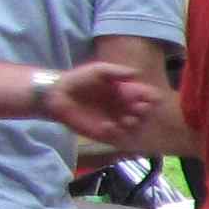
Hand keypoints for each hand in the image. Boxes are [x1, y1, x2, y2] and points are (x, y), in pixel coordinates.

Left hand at [42, 61, 157, 148]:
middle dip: (144, 112)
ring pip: (134, 127)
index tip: (150, 98)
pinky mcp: (105, 133)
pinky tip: (107, 126)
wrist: (57, 95)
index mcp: (126, 92)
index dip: (151, 97)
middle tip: (138, 110)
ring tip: (126, 120)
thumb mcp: (98, 70)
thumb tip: (137, 73)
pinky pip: (117, 137)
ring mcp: (116, 121)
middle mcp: (125, 108)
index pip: (145, 96)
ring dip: (133, 124)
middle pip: (144, 113)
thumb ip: (117, 71)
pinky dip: (116, 133)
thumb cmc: (79, 80)